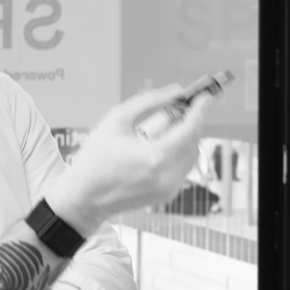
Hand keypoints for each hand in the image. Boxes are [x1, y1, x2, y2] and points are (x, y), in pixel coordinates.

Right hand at [43, 85, 209, 235]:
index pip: (189, 129)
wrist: (85, 197)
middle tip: (180, 108)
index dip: (199, 110)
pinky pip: (182, 169)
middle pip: (193, 142)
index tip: (204, 97)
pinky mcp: (167, 195)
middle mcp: (167, 175)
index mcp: (155, 156)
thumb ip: (148, 101)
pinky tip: (160, 147)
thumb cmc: (96, 158)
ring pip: (191, 157)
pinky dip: (178, 154)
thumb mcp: (117, 120)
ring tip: (166, 128)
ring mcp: (169, 188)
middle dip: (191, 123)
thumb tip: (174, 92)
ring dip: (185, 139)